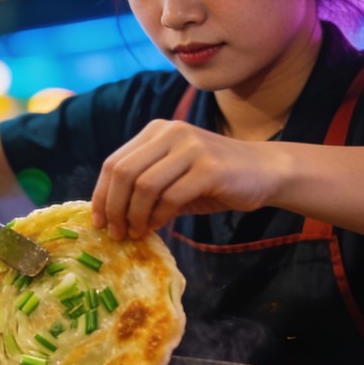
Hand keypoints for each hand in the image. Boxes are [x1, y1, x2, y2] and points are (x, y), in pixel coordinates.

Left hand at [91, 120, 282, 238]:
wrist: (265, 172)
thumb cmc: (214, 180)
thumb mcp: (173, 177)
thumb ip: (143, 187)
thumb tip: (110, 216)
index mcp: (156, 131)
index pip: (114, 163)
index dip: (101, 195)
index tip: (99, 221)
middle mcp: (171, 132)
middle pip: (124, 173)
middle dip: (114, 208)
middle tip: (115, 233)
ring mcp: (191, 147)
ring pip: (144, 186)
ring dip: (135, 216)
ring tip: (136, 233)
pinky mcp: (210, 168)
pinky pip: (171, 197)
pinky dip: (158, 217)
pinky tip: (158, 227)